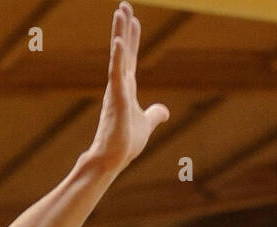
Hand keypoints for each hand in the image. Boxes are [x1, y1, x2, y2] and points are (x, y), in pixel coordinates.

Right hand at [87, 2, 169, 169]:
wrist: (111, 160)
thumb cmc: (125, 144)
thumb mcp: (146, 124)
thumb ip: (155, 114)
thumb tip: (164, 111)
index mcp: (127, 88)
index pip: (131, 57)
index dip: (133, 37)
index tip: (134, 19)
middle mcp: (120, 84)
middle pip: (123, 49)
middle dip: (124, 27)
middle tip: (123, 5)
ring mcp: (116, 90)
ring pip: (118, 55)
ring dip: (119, 33)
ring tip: (120, 11)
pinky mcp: (116, 99)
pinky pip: (116, 73)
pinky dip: (118, 57)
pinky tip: (118, 41)